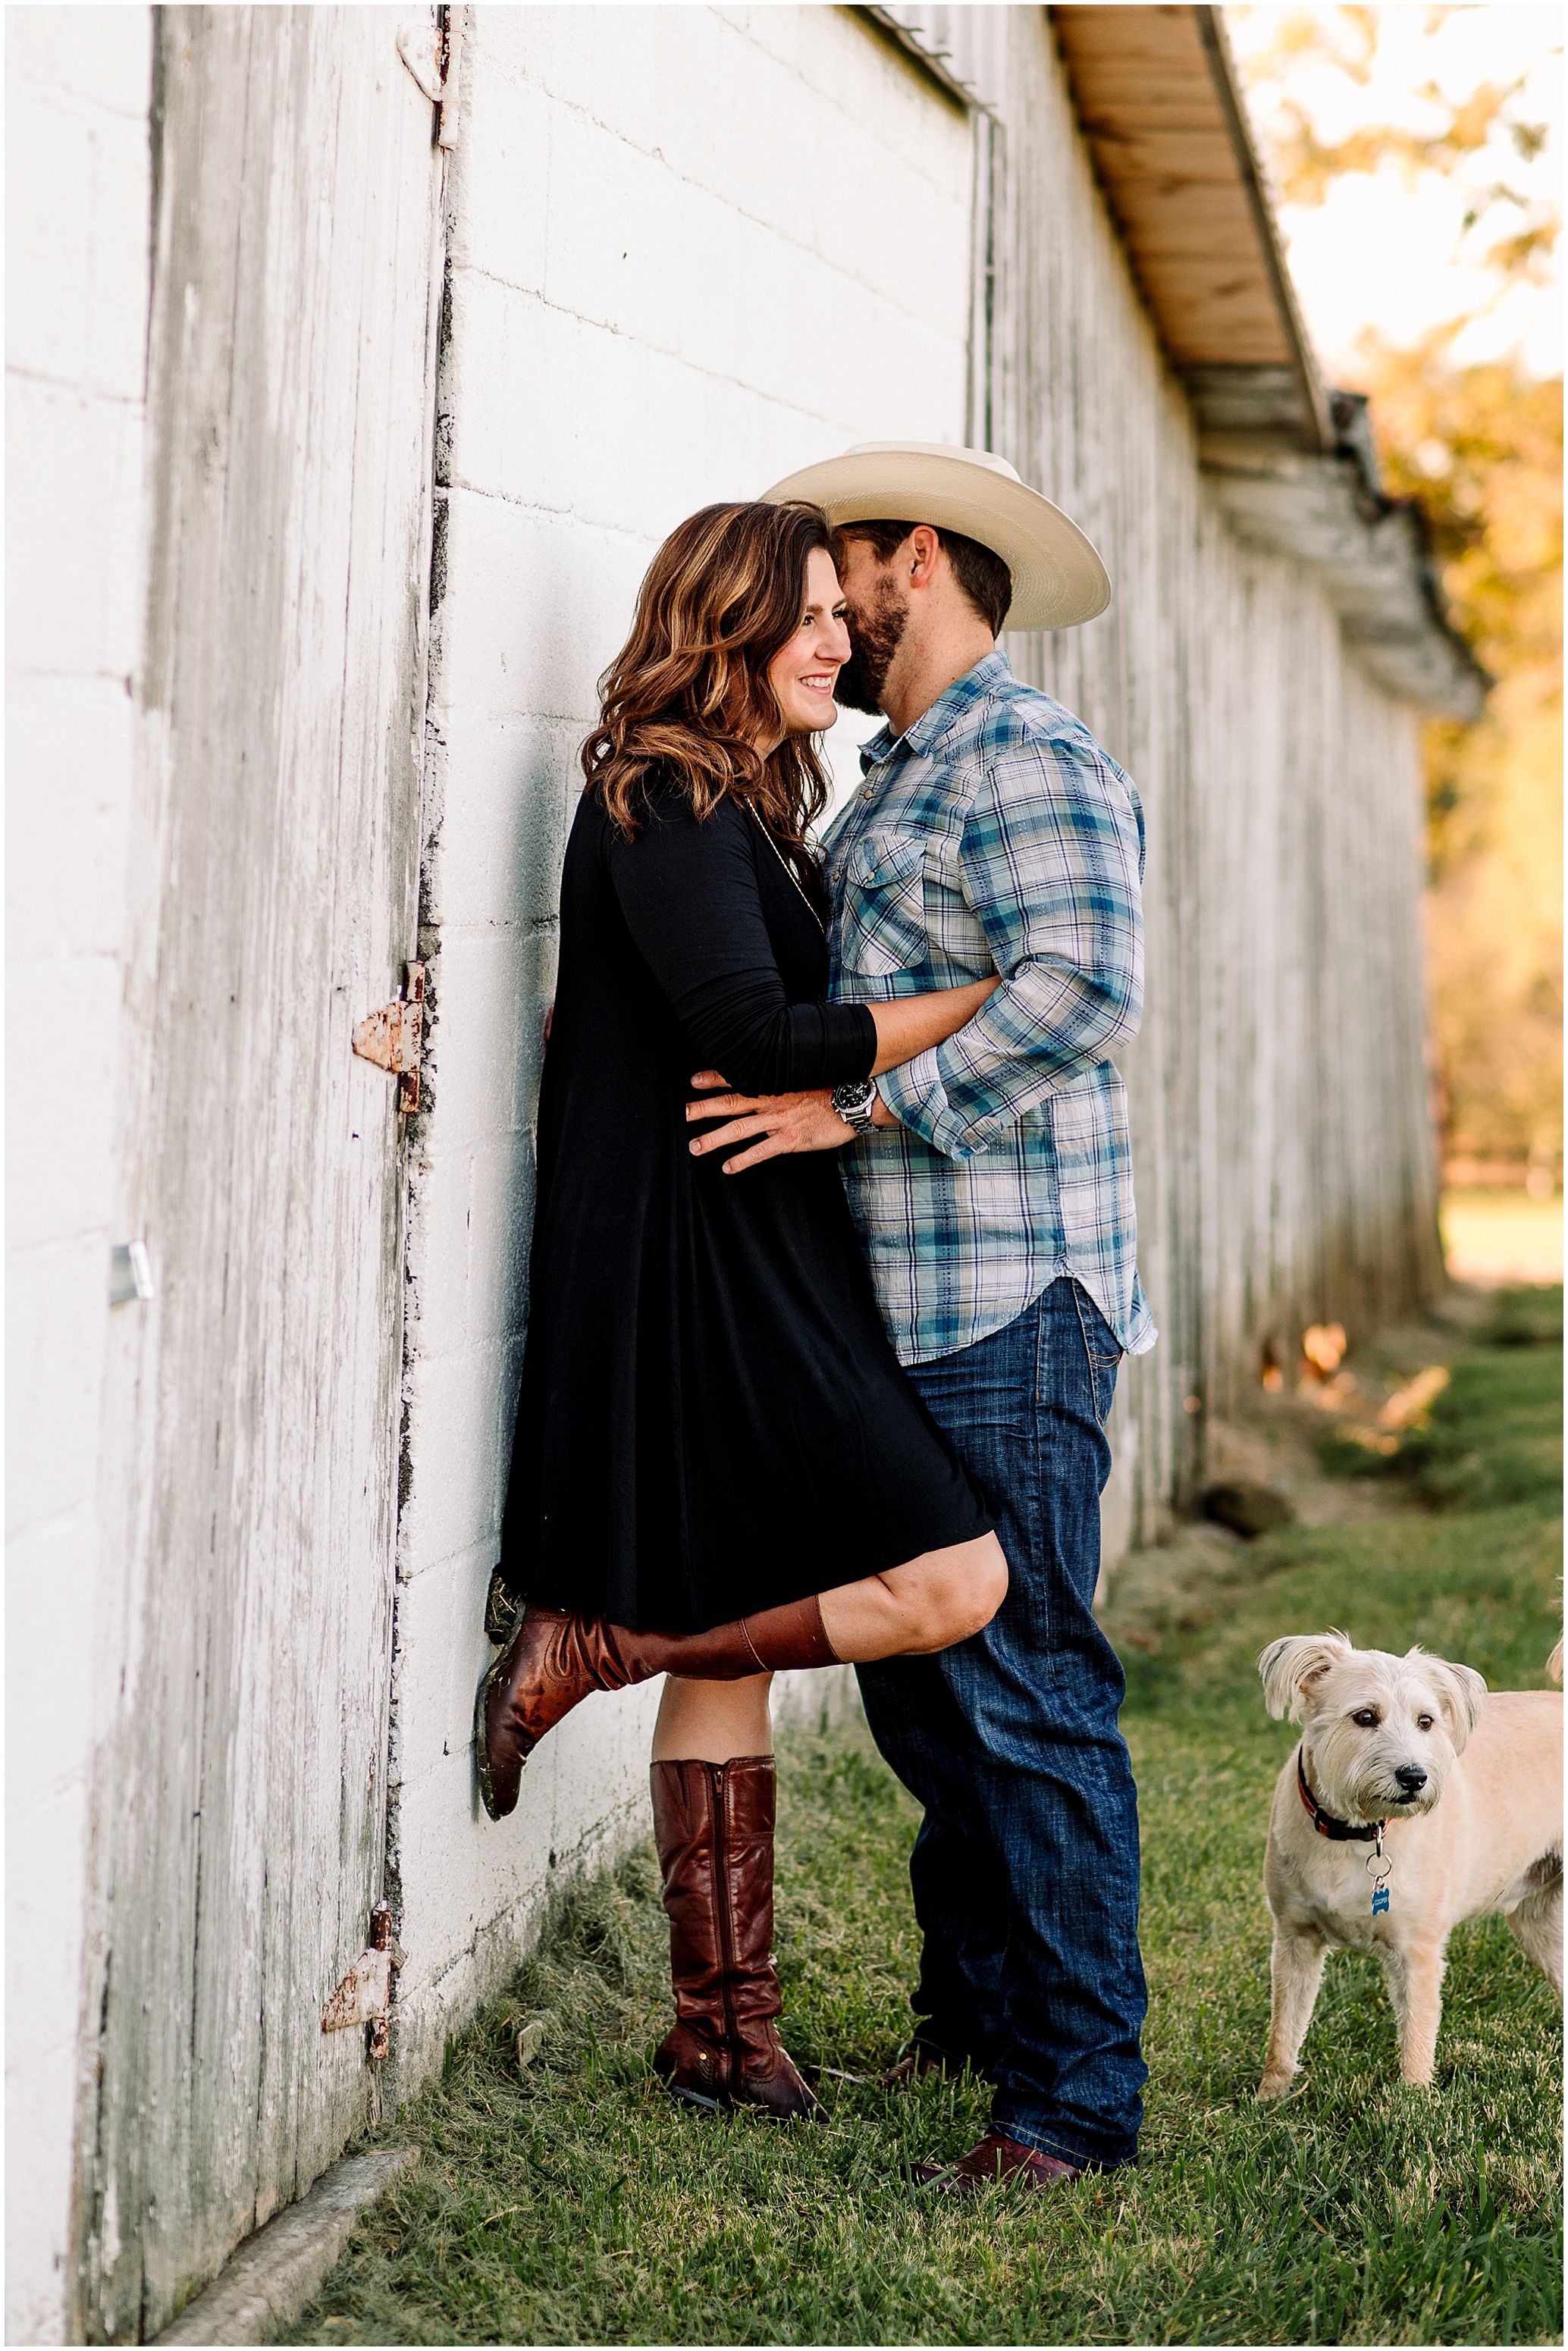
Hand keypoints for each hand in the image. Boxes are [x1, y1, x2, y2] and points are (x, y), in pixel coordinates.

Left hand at [685, 1070, 853, 1172]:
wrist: (855, 1100)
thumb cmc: (832, 1088)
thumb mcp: (805, 1075)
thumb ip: (784, 1079)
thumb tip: (768, 1078)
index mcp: (774, 1083)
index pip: (738, 1078)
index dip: (714, 1079)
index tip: (694, 1081)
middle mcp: (772, 1100)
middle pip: (730, 1104)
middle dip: (704, 1108)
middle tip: (684, 1114)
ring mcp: (780, 1120)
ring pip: (739, 1129)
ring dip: (714, 1138)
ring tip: (695, 1147)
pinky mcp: (791, 1139)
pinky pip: (761, 1151)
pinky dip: (742, 1160)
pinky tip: (728, 1168)